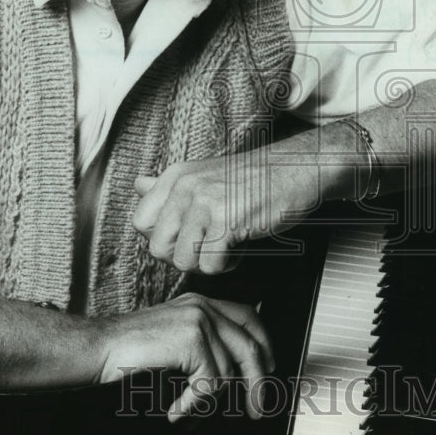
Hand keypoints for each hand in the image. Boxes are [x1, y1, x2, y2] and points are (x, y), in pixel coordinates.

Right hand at [95, 293, 273, 421]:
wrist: (97, 349)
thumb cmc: (127, 351)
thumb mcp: (172, 339)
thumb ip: (200, 344)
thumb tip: (231, 376)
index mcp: (200, 304)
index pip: (248, 318)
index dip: (265, 345)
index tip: (269, 369)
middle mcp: (203, 307)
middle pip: (250, 346)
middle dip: (258, 383)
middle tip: (255, 409)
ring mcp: (198, 321)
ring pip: (229, 372)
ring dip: (211, 403)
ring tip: (190, 413)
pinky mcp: (191, 339)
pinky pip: (210, 383)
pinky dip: (194, 404)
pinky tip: (176, 410)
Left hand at [132, 150, 317, 274]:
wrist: (297, 169)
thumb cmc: (255, 178)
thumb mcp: (204, 175)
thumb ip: (169, 186)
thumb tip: (138, 184)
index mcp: (175, 177)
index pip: (141, 222)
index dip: (163, 238)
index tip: (188, 235)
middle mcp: (185, 187)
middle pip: (158, 248)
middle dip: (184, 256)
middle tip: (209, 245)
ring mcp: (205, 202)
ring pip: (182, 261)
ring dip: (207, 262)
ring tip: (227, 245)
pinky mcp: (227, 221)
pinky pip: (211, 265)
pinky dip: (228, 265)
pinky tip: (240, 247)